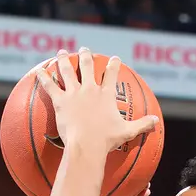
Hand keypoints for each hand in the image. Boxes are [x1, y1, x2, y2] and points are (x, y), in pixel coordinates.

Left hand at [37, 49, 159, 157]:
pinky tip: (38, 70)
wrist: (86, 145)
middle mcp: (90, 89)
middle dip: (86, 55)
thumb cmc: (106, 141)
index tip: (115, 59)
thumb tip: (157, 122)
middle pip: (88, 65)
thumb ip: (142, 125)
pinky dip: (43, 77)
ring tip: (60, 53)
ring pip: (67, 70)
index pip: (112, 74)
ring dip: (63, 60)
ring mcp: (74, 93)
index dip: (114, 64)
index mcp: (106, 94)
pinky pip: (49, 85)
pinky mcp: (60, 100)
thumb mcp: (127, 132)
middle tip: (84, 50)